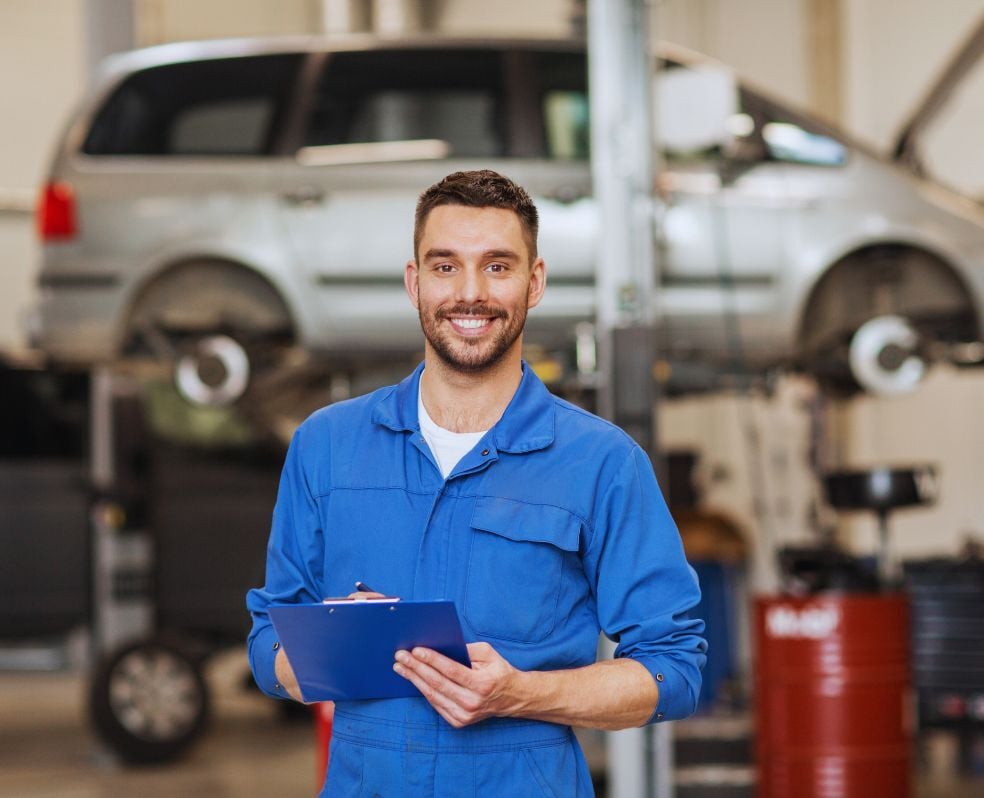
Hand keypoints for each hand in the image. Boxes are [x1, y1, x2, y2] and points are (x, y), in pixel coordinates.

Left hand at [393, 642, 524, 727]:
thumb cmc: (498, 671)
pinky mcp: (458, 722)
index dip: (432, 660)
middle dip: (416, 668)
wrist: (512, 698)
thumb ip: (468, 649)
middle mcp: (472, 702)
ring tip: (400, 667)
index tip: (416, 650)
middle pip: (437, 683)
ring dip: (414, 679)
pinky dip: (423, 690)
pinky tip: (413, 679)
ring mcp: (464, 715)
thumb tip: (442, 645)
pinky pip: (436, 704)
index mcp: (482, 684)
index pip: (451, 670)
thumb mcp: (489, 653)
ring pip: (433, 695)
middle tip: (400, 656)